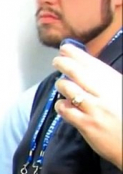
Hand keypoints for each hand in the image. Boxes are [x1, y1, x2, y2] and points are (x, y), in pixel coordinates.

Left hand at [53, 43, 122, 169]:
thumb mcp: (120, 94)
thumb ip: (106, 85)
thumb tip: (86, 72)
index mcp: (115, 84)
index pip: (93, 65)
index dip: (77, 54)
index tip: (65, 48)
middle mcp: (105, 94)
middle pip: (80, 73)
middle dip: (65, 63)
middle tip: (56, 60)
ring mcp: (95, 109)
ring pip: (71, 90)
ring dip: (62, 84)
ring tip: (60, 83)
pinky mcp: (87, 125)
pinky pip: (67, 111)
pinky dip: (61, 106)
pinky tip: (61, 105)